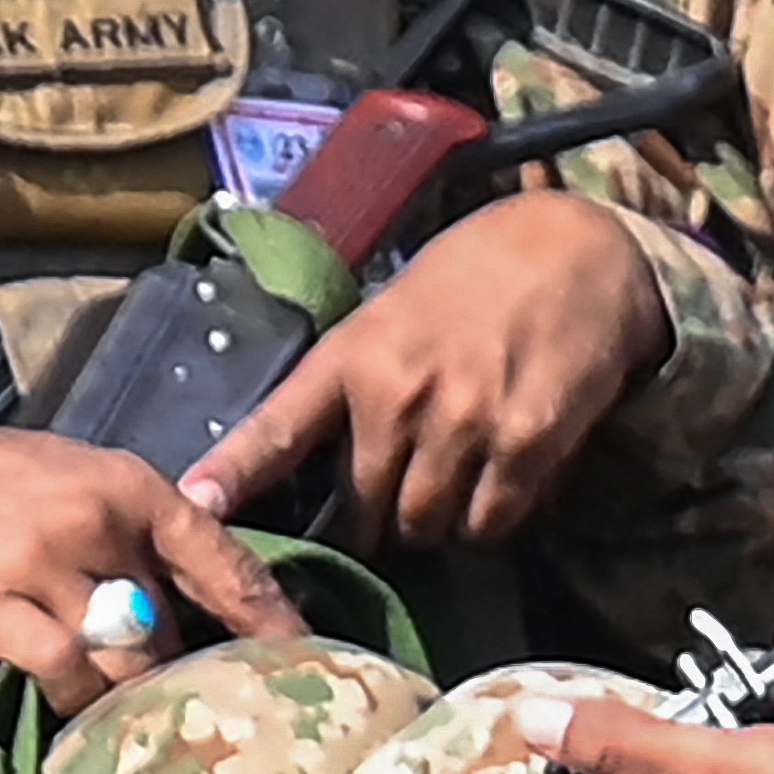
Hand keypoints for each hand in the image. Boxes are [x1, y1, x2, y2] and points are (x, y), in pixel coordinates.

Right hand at [0, 426, 308, 713]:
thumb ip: (128, 526)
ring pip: (131, 653)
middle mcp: (100, 520)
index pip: (221, 553)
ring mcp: (49, 565)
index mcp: (127, 483)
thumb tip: (186, 585)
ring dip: (140, 692)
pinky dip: (82, 702)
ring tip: (151, 723)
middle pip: (178, 616)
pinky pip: (68, 673)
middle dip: (192, 665)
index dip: (268, 612)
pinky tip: (83, 716)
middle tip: (211, 706)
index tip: (305, 653)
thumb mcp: (65, 478)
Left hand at [185, 190, 674, 548]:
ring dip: (436, 523)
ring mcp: (466, 422)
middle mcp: (400, 394)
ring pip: (428, 525)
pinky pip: (493, 521)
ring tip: (454, 488)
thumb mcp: (393, 311)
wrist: (578, 248)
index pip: (279, 428)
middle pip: (366, 510)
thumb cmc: (477, 276)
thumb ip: (358, 382)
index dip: (233, 474)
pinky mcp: (528, 443)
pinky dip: (493, 517)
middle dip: (377, 519)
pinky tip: (502, 482)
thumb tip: (326, 464)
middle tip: (396, 504)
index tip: (195, 505)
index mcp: (354, 355)